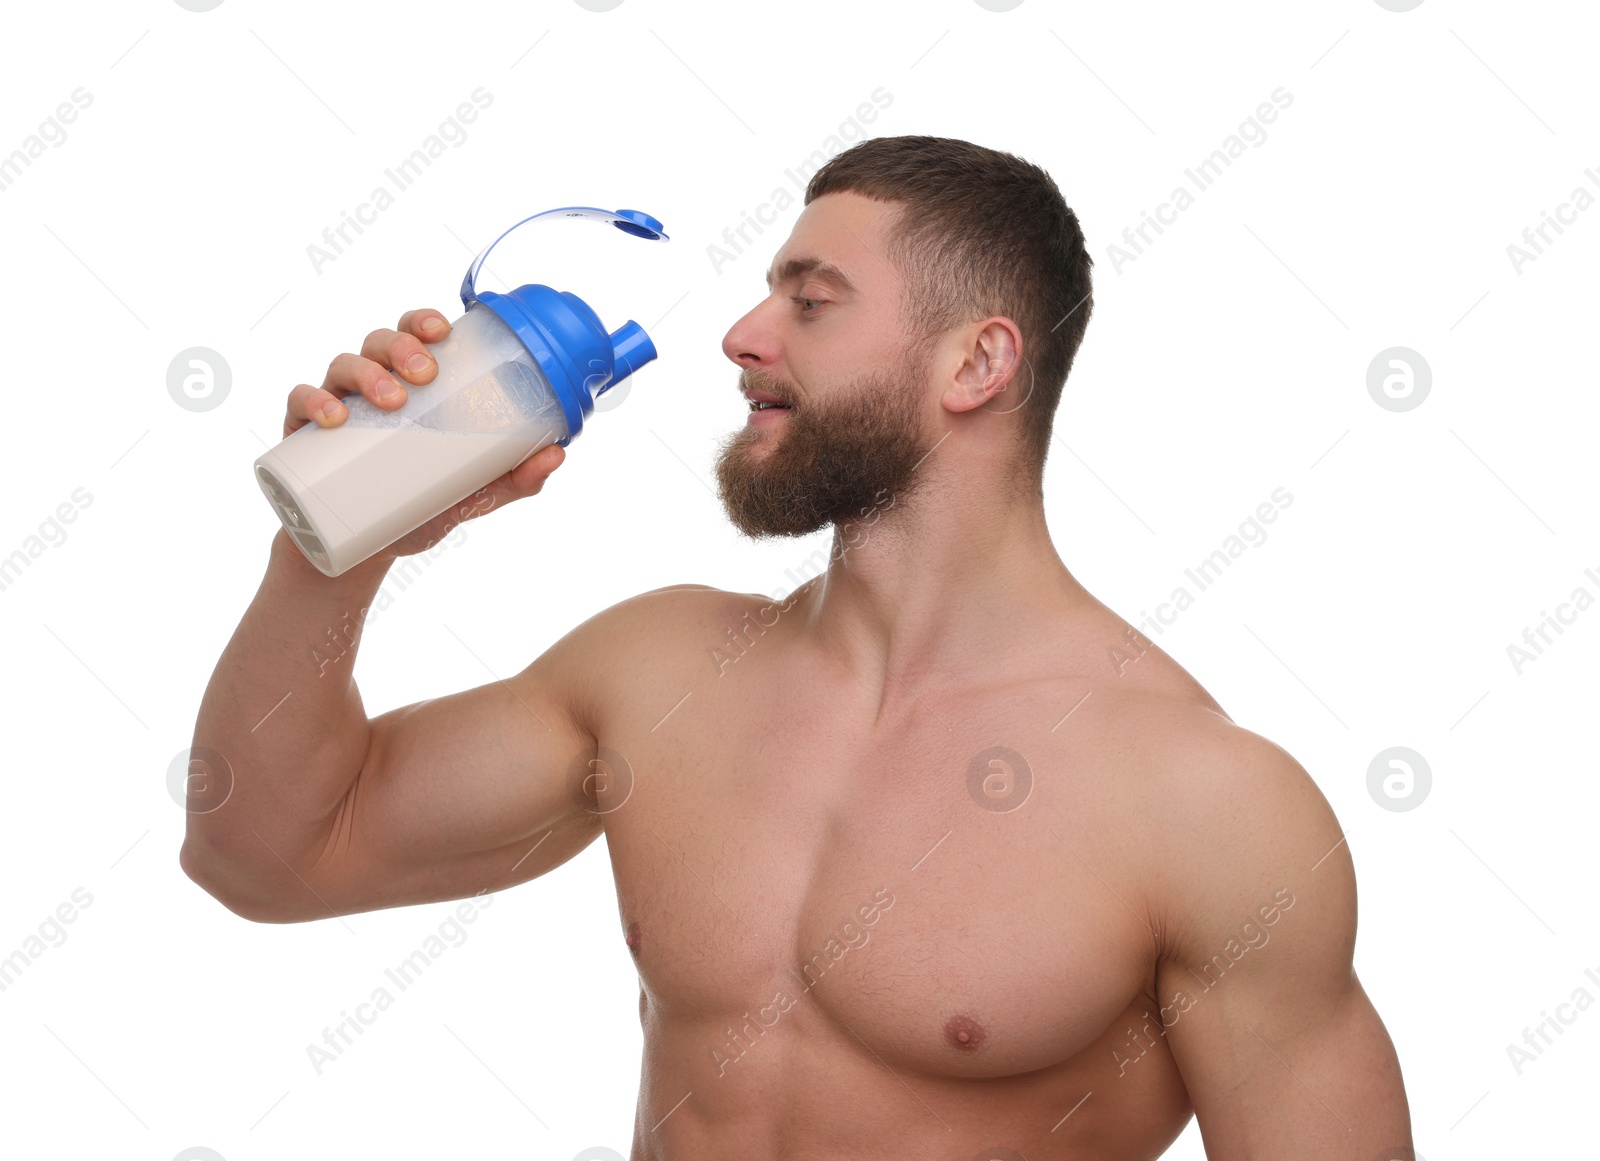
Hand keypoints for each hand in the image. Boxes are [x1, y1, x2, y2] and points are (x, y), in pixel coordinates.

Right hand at [280, 308, 565, 563]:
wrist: (362, 555)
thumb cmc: (416, 510)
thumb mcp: (468, 496)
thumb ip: (512, 480)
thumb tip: (557, 455)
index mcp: (409, 387)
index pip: (412, 335)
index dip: (422, 320)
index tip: (441, 329)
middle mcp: (370, 387)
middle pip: (378, 341)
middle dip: (401, 345)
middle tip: (425, 374)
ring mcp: (334, 405)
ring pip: (343, 363)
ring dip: (369, 373)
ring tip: (393, 400)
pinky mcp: (300, 434)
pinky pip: (298, 402)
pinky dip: (314, 402)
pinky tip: (333, 417)